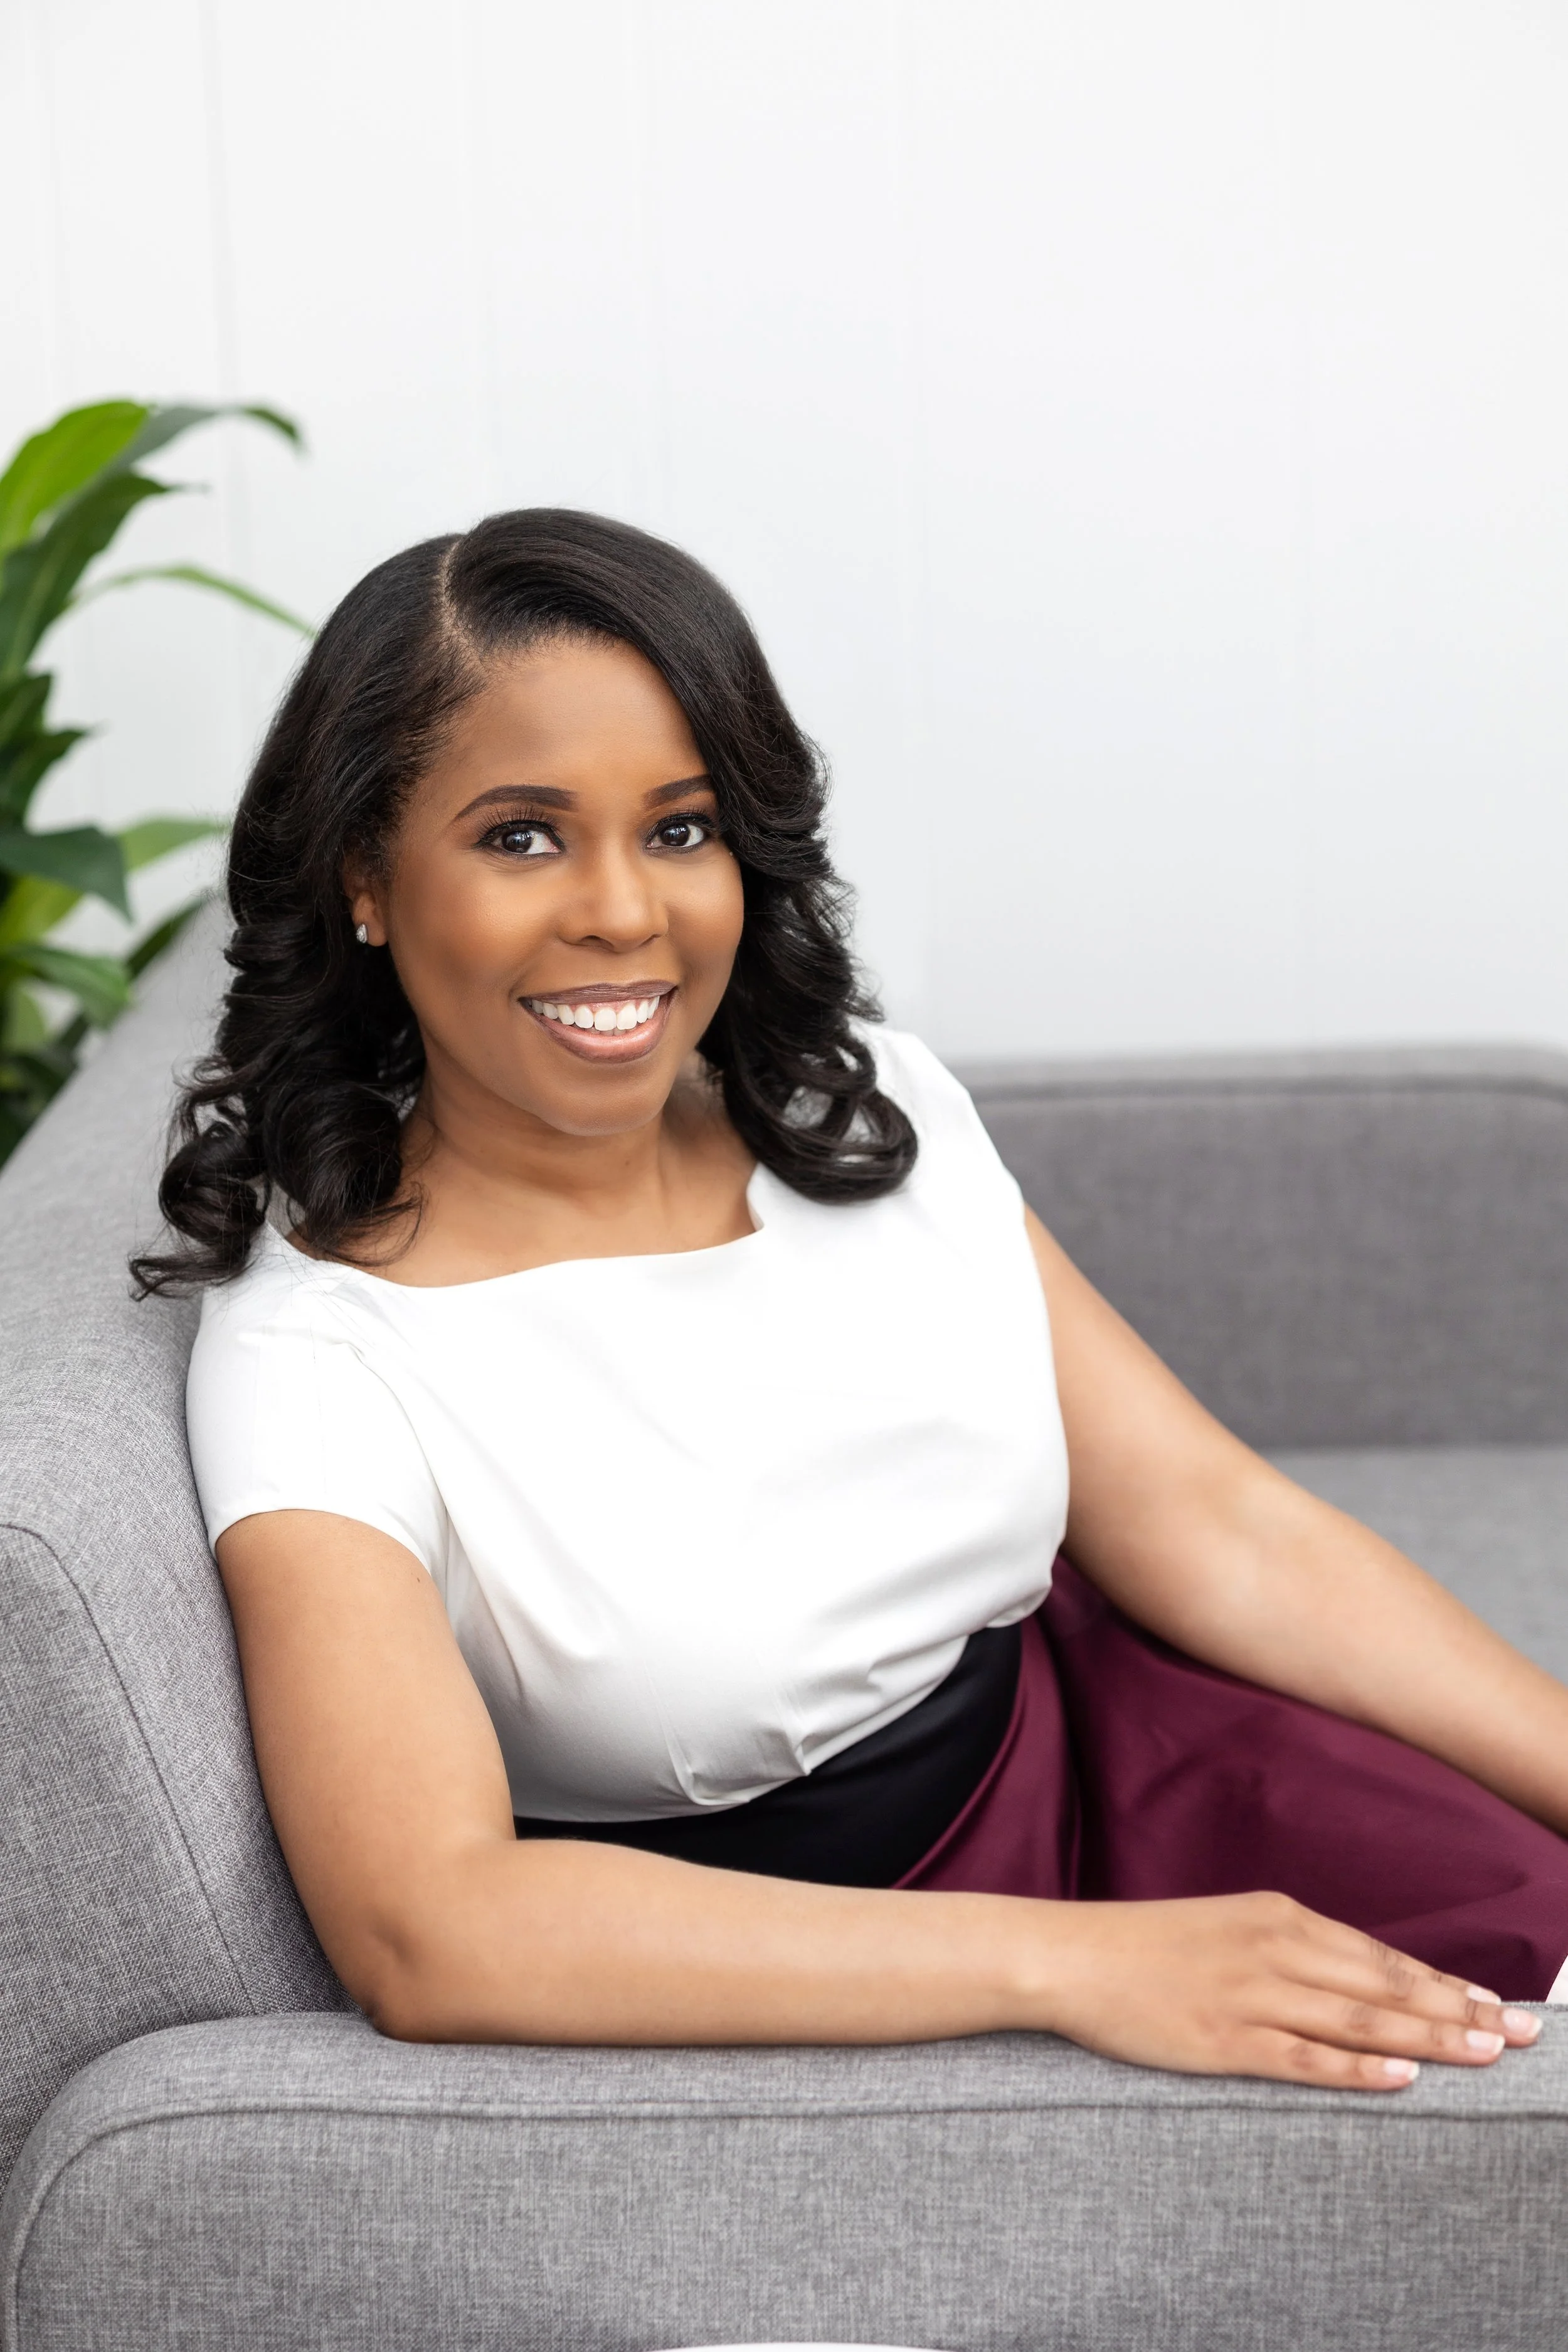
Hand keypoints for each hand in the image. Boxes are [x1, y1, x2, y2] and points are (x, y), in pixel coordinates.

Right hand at [1028, 1890, 1543, 2087]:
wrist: (1074, 1956)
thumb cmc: (1150, 1945)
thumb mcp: (1231, 1925)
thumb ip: (1289, 1947)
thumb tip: (1356, 1977)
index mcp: (1279, 1916)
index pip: (1381, 1957)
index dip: (1445, 1984)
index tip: (1496, 2004)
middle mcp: (1275, 1949)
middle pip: (1385, 1986)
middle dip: (1459, 2011)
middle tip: (1519, 2034)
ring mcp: (1251, 1995)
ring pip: (1358, 2020)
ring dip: (1428, 2037)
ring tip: (1484, 2053)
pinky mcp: (1225, 2039)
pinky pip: (1304, 2056)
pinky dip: (1357, 2067)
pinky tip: (1400, 2076)